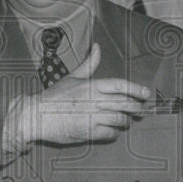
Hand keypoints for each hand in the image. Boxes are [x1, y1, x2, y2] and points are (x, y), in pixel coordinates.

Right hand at [3, 43, 151, 152]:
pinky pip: (110, 134)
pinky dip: (114, 133)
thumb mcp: (72, 77)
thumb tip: (97, 47)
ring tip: (124, 120)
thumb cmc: (53, 97)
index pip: (120, 85)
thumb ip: (89, 64)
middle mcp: (93, 100)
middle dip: (136, 108)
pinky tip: (111, 130)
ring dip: (125, 121)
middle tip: (140, 110)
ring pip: (120, 120)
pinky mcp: (88, 132)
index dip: (136, 89)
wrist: (36, 116)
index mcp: (91, 85)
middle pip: (125, 103)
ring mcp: (91, 117)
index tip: (146, 94)